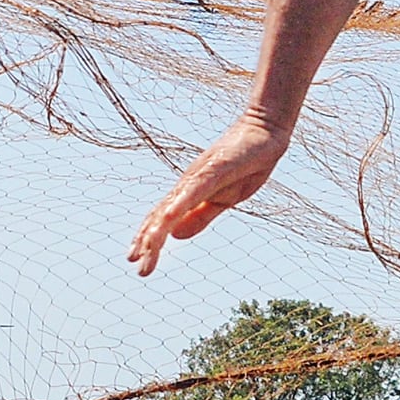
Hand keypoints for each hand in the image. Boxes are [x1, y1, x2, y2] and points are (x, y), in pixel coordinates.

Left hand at [132, 111, 288, 277]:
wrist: (264, 134)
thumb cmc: (245, 166)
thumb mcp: (223, 200)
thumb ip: (199, 217)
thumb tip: (174, 237)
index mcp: (189, 195)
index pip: (161, 219)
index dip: (147, 239)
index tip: (136, 261)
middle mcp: (187, 185)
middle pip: (161, 215)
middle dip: (148, 241)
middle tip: (136, 265)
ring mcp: (198, 176)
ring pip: (173, 205)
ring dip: (158, 228)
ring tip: (146, 249)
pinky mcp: (214, 168)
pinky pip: (195, 189)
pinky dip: (181, 203)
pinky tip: (169, 218)